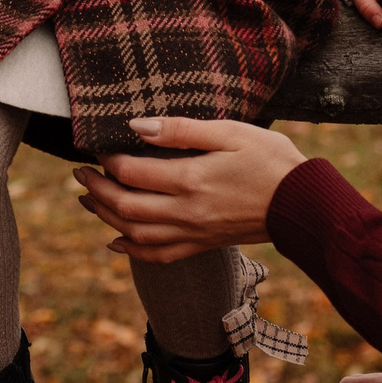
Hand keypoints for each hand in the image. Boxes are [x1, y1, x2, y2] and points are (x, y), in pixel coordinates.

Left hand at [72, 116, 306, 262]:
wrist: (302, 203)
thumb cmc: (270, 159)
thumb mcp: (229, 132)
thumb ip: (181, 130)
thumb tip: (138, 126)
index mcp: (191, 180)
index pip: (131, 172)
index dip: (107, 158)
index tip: (97, 144)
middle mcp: (186, 212)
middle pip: (124, 207)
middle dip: (95, 189)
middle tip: (79, 172)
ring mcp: (193, 233)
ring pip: (135, 234)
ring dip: (105, 218)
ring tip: (86, 200)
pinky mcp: (202, 245)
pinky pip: (158, 256)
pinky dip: (132, 250)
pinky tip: (117, 241)